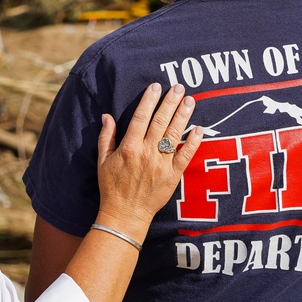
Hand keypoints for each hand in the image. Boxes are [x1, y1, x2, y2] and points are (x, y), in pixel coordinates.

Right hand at [94, 83, 202, 238]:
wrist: (124, 215)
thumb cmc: (111, 188)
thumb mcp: (102, 161)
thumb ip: (106, 137)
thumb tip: (106, 116)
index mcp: (128, 147)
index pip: (140, 117)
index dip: (149, 100)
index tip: (156, 86)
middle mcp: (146, 153)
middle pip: (160, 121)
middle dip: (170, 102)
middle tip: (179, 87)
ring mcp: (161, 164)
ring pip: (174, 134)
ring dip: (183, 116)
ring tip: (190, 100)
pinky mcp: (172, 176)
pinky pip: (185, 156)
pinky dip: (193, 142)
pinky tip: (199, 128)